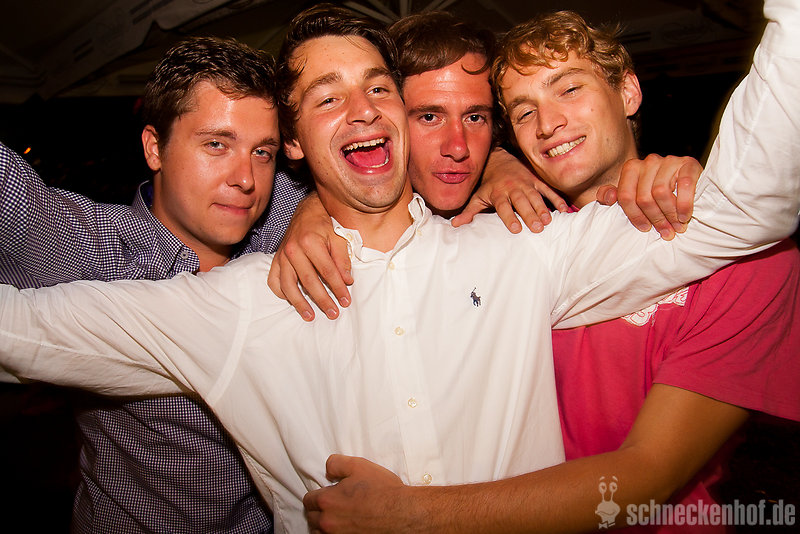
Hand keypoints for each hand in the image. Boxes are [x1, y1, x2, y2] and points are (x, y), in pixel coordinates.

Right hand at [267, 192, 351, 320]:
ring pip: (288, 285)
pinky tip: (292, 301)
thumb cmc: (325, 225)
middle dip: (322, 300)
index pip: (327, 271)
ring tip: (310, 316)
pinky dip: (281, 293)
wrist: (307, 211)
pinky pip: (274, 280)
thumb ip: (342, 259)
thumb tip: (347, 281)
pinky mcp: (276, 260)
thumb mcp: (338, 237)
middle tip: (333, 314)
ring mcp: (282, 256)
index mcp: (310, 242)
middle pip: (309, 281)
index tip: (346, 301)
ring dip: (299, 303)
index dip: (338, 288)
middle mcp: (293, 250)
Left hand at [304, 455, 415, 532]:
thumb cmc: (382, 489)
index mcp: (327, 501)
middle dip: (319, 510)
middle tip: (334, 504)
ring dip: (324, 525)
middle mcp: (328, 522)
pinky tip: (345, 527)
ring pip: (319, 532)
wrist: (401, 512)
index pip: (308, 500)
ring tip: (338, 517)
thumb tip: (328, 469)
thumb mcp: (358, 465)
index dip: (317, 495)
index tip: (327, 493)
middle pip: (311, 517)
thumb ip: (336, 463)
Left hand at [451, 147, 567, 232]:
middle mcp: (513, 188)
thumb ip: (469, 211)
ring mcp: (526, 183)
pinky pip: (547, 189)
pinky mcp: (536, 180)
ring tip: (548, 222)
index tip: (516, 229)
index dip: (509, 217)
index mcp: (499, 193)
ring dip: (542, 208)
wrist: (498, 160)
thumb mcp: (478, 196)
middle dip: (530, 214)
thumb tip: (455, 224)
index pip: (504, 206)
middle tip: (537, 227)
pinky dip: (556, 198)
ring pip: (535, 196)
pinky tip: (564, 209)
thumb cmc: (488, 184)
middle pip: (522, 202)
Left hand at [597, 154, 702, 239]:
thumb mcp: (631, 195)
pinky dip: (683, 204)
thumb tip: (609, 197)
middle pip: (644, 197)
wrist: (690, 183)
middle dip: (655, 219)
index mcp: (631, 168)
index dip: (635, 216)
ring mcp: (669, 160)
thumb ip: (610, 196)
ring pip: (661, 193)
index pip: (626, 196)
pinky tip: (684, 216)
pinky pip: (684, 185)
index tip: (645, 229)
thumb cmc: (656, 194)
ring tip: (677, 227)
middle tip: (666, 232)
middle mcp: (649, 161)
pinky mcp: (689, 163)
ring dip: (670, 215)